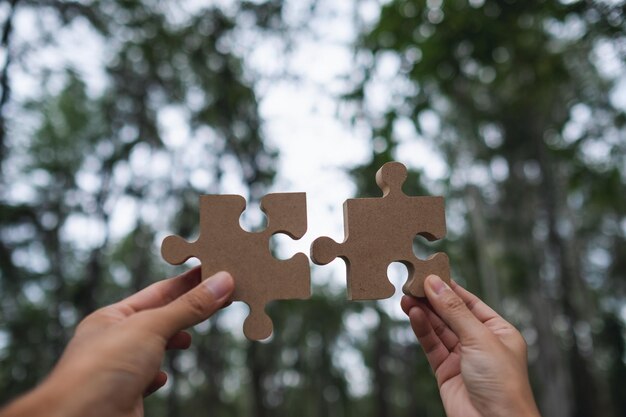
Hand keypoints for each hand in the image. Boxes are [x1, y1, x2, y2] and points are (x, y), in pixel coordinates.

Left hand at [1, 267, 233, 416]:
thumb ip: (188, 307)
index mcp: (112, 317)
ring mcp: (118, 370)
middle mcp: (113, 341)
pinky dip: (158, 375)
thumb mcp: (151, 327)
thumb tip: (223, 282)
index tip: (212, 270)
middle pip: (157, 319)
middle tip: (217, 298)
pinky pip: (145, 381)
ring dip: (172, 342)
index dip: (187, 282)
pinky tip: (163, 376)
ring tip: (190, 338)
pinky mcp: (125, 397)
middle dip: (185, 311)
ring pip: (152, 350)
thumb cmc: (104, 369)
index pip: (159, 292)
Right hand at [401, 275, 540, 416]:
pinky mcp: (445, 372)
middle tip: (412, 283)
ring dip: (423, 313)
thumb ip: (454, 310)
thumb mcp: (480, 338)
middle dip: (432, 299)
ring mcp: (462, 358)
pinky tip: (413, 315)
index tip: (430, 273)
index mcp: (499, 332)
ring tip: (406, 297)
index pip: (470, 303)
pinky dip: (422, 330)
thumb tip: (435, 283)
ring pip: (438, 329)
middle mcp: (480, 343)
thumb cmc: (503, 384)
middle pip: (451, 314)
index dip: (450, 288)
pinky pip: (431, 345)